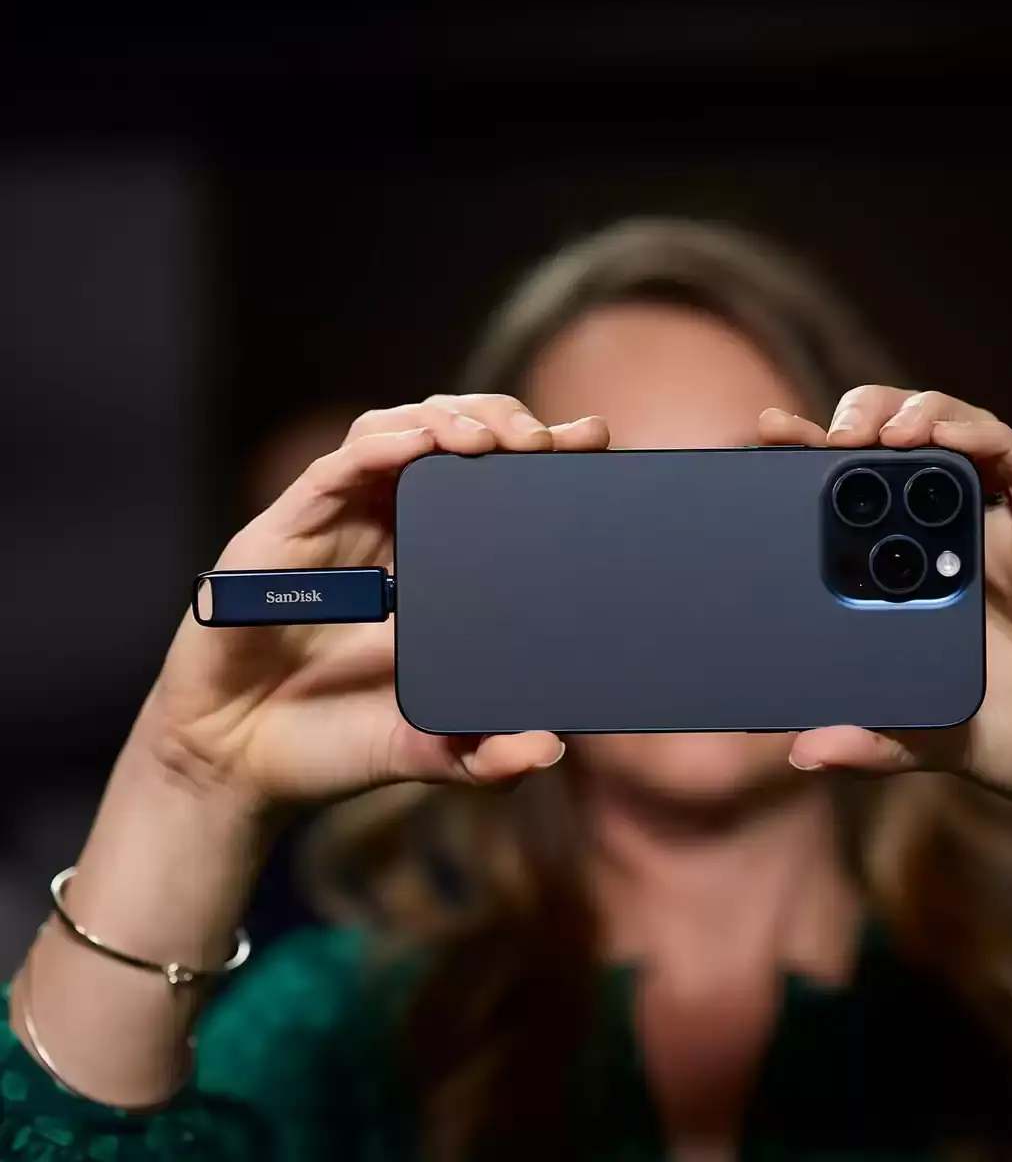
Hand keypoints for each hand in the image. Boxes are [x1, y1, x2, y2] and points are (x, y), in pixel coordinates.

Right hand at [138, 395, 609, 807]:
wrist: (239, 767)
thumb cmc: (334, 742)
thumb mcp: (427, 749)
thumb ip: (484, 754)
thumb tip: (548, 749)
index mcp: (436, 563)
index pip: (495, 486)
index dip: (541, 455)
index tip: (594, 442)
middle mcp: (389, 529)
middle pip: (449, 438)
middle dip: (500, 422)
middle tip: (542, 442)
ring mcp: (337, 524)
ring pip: (394, 433)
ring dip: (446, 421)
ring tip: (490, 440)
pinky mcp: (283, 532)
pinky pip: (334, 470)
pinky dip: (377, 448)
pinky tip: (416, 445)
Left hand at [760, 388, 1011, 808]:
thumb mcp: (924, 744)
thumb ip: (869, 743)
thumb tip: (801, 752)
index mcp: (909, 571)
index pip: (853, 493)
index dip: (811, 455)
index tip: (766, 434)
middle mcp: (953, 535)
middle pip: (901, 445)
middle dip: (858, 419)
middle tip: (815, 433)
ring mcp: (1007, 528)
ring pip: (958, 435)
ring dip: (915, 413)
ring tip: (876, 430)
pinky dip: (982, 438)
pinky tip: (945, 438)